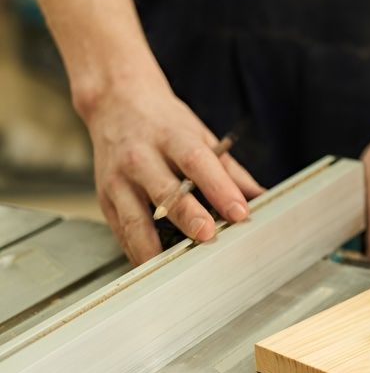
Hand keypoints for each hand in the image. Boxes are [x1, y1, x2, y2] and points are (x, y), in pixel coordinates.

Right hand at [85, 76, 263, 263]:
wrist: (116, 105)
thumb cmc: (165, 125)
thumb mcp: (200, 136)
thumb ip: (231, 171)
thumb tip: (261, 197)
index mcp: (172, 138)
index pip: (198, 163)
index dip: (220, 189)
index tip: (240, 212)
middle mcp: (141, 158)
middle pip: (165, 191)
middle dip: (187, 216)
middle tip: (208, 236)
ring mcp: (118, 180)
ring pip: (135, 220)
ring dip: (156, 247)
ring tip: (177, 267)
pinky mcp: (105, 199)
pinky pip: (122, 233)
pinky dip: (139, 252)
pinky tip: (157, 267)